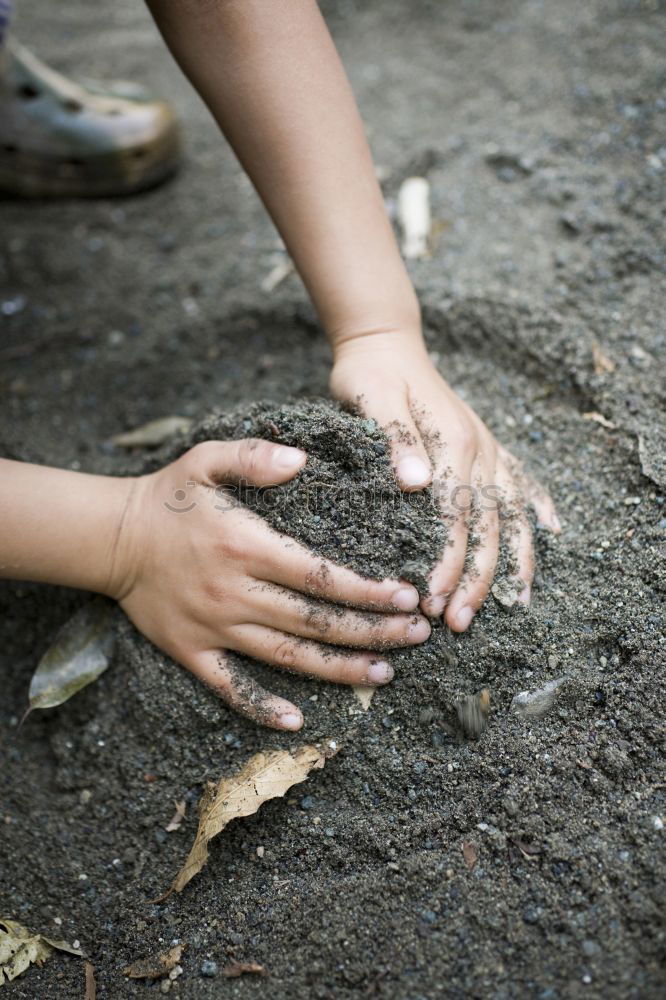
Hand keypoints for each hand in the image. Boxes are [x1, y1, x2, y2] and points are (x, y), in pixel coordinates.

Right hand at [113, 438, 429, 729]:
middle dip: (372, 631)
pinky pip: (231, 688)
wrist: (110, 538)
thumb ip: (254, 455)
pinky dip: (263, 708)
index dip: (368, 591)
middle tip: (418, 634)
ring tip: (386, 674)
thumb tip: (303, 460)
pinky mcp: (192, 652)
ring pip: (287, 658)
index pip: (320, 575)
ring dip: (340, 669)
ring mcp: (214, 628)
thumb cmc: (167, 497)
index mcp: (245, 546)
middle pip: (316, 622)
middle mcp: (234, 593)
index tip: (408, 595)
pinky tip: (298, 721)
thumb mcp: (205, 459)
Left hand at [330, 330, 559, 629]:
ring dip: (509, 559)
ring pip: (510, 510)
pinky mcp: (485, 445)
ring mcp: (487, 446)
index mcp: (451, 440)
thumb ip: (393, 438)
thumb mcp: (369, 397)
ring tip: (513, 603)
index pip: (454, 514)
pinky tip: (549, 533)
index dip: (447, 560)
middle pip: (487, 523)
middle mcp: (478, 446)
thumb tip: (416, 486)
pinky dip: (536, 507)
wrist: (385, 342)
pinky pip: (521, 480)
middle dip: (476, 576)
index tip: (433, 599)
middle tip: (459, 622)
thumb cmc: (369, 373)